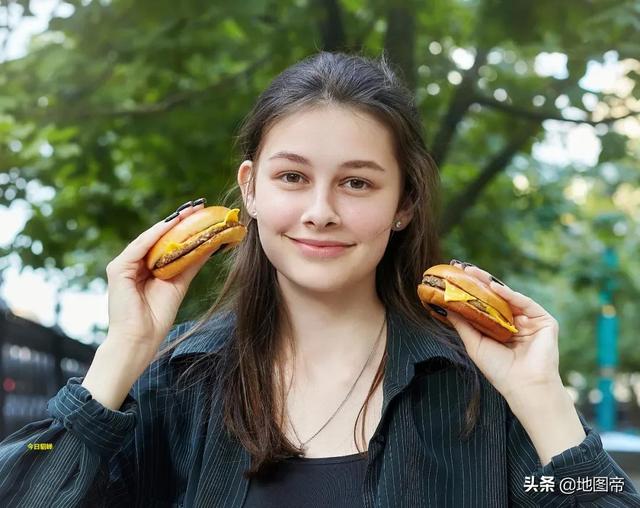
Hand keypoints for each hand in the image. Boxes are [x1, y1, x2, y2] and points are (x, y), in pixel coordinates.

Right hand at [105, 198, 210, 351]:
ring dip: (169, 223)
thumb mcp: (179, 283)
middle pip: (157, 237)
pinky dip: (155, 235)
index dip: (182, 227)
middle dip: (178, 220)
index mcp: (146, 267)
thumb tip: (209, 245)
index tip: (201, 213)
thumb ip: (190, 263)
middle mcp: (134, 263)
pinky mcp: (118, 269)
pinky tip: (170, 225)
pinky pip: (139, 247)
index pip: (164, 242)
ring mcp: (124, 265)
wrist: (141, 339)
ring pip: (149, 238)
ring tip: (188, 211)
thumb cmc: (157, 316)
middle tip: (197, 205)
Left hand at [445, 260, 561, 401]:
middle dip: (479, 282)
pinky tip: (494, 288)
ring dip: (490, 283)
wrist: (524, 386)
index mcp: (501, 329)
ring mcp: (530, 321)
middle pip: (496, 297)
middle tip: (463, 268)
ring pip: (508, 296)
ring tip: (472, 273)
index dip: (472, 291)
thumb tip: (445, 306)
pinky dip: (510, 294)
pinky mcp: (544, 321)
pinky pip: (524, 302)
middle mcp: (516, 323)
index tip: (455, 278)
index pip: (485, 305)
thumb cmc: (499, 370)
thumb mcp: (474, 343)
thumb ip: (463, 324)